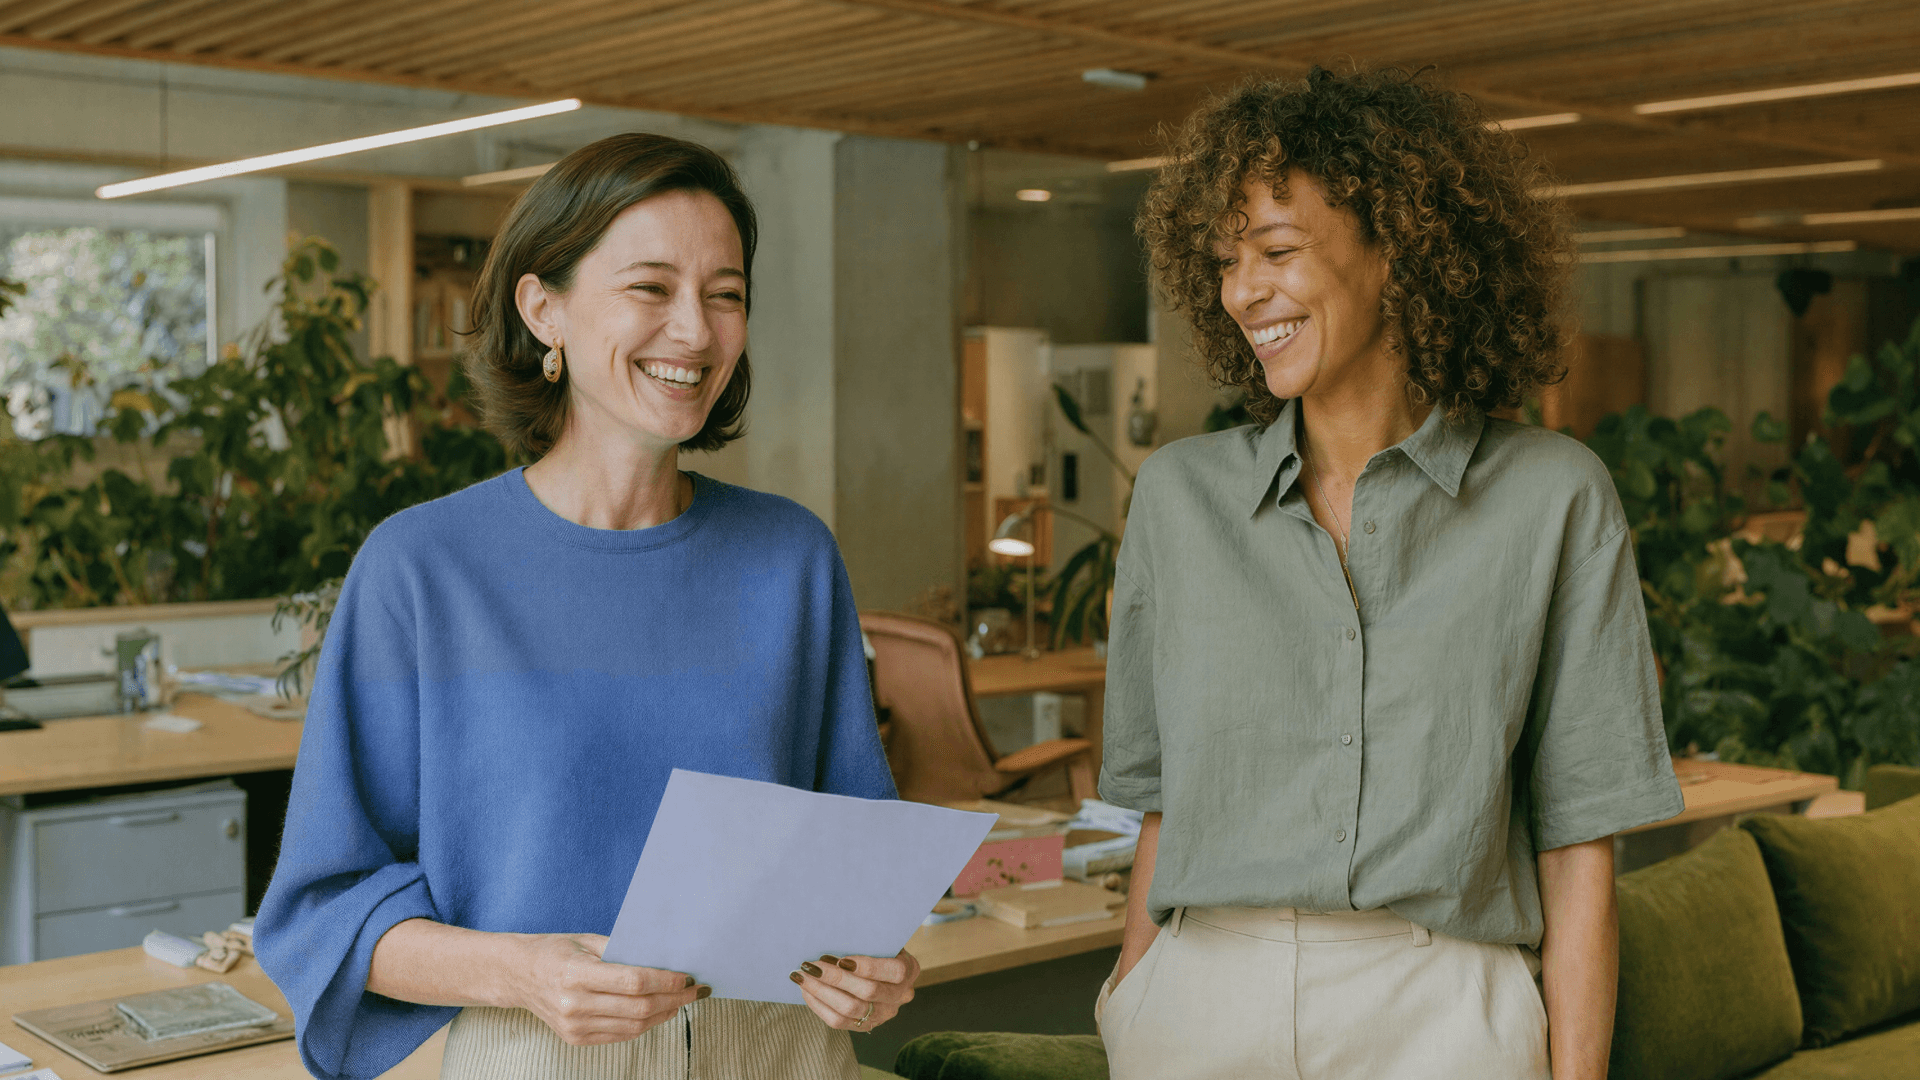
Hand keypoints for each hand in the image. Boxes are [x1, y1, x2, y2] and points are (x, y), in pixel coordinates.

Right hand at [506, 933, 707, 1045]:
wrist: (519, 975)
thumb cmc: (555, 951)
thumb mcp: (587, 940)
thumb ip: (624, 950)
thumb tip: (665, 959)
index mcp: (576, 974)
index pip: (633, 982)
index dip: (665, 981)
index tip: (687, 977)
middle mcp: (574, 1004)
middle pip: (638, 1008)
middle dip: (673, 999)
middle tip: (694, 991)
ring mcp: (574, 1026)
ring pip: (633, 1026)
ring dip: (663, 1014)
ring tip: (680, 1001)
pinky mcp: (576, 1039)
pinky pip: (620, 1035)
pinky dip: (644, 1025)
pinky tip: (657, 1011)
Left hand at [790, 949, 918, 1031]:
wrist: (880, 969)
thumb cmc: (876, 947)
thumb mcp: (881, 939)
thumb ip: (867, 940)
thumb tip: (834, 933)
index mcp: (909, 970)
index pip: (893, 972)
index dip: (867, 967)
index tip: (840, 958)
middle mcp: (900, 995)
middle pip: (867, 992)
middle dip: (835, 978)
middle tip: (811, 965)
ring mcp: (884, 1014)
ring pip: (849, 1009)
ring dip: (821, 992)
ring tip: (803, 976)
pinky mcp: (866, 1025)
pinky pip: (839, 1022)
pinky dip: (819, 1005)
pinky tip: (806, 991)